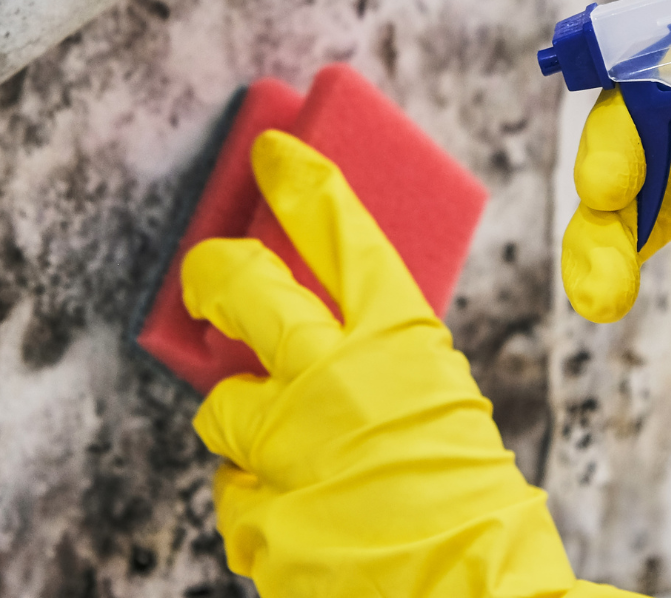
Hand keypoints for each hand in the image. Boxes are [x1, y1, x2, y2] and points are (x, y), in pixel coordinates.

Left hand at [183, 130, 640, 596]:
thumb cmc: (465, 497)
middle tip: (205, 271)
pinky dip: (258, 498)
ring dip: (245, 428)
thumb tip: (310, 329)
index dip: (301, 181)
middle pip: (243, 288)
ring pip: (220, 408)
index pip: (340, 230)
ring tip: (292, 456)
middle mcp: (335, 381)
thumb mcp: (435, 394)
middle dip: (213, 270)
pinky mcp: (260, 516)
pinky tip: (303, 516)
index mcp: (399, 342)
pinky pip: (234, 490)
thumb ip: (375, 355)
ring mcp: (291, 449)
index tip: (272, 153)